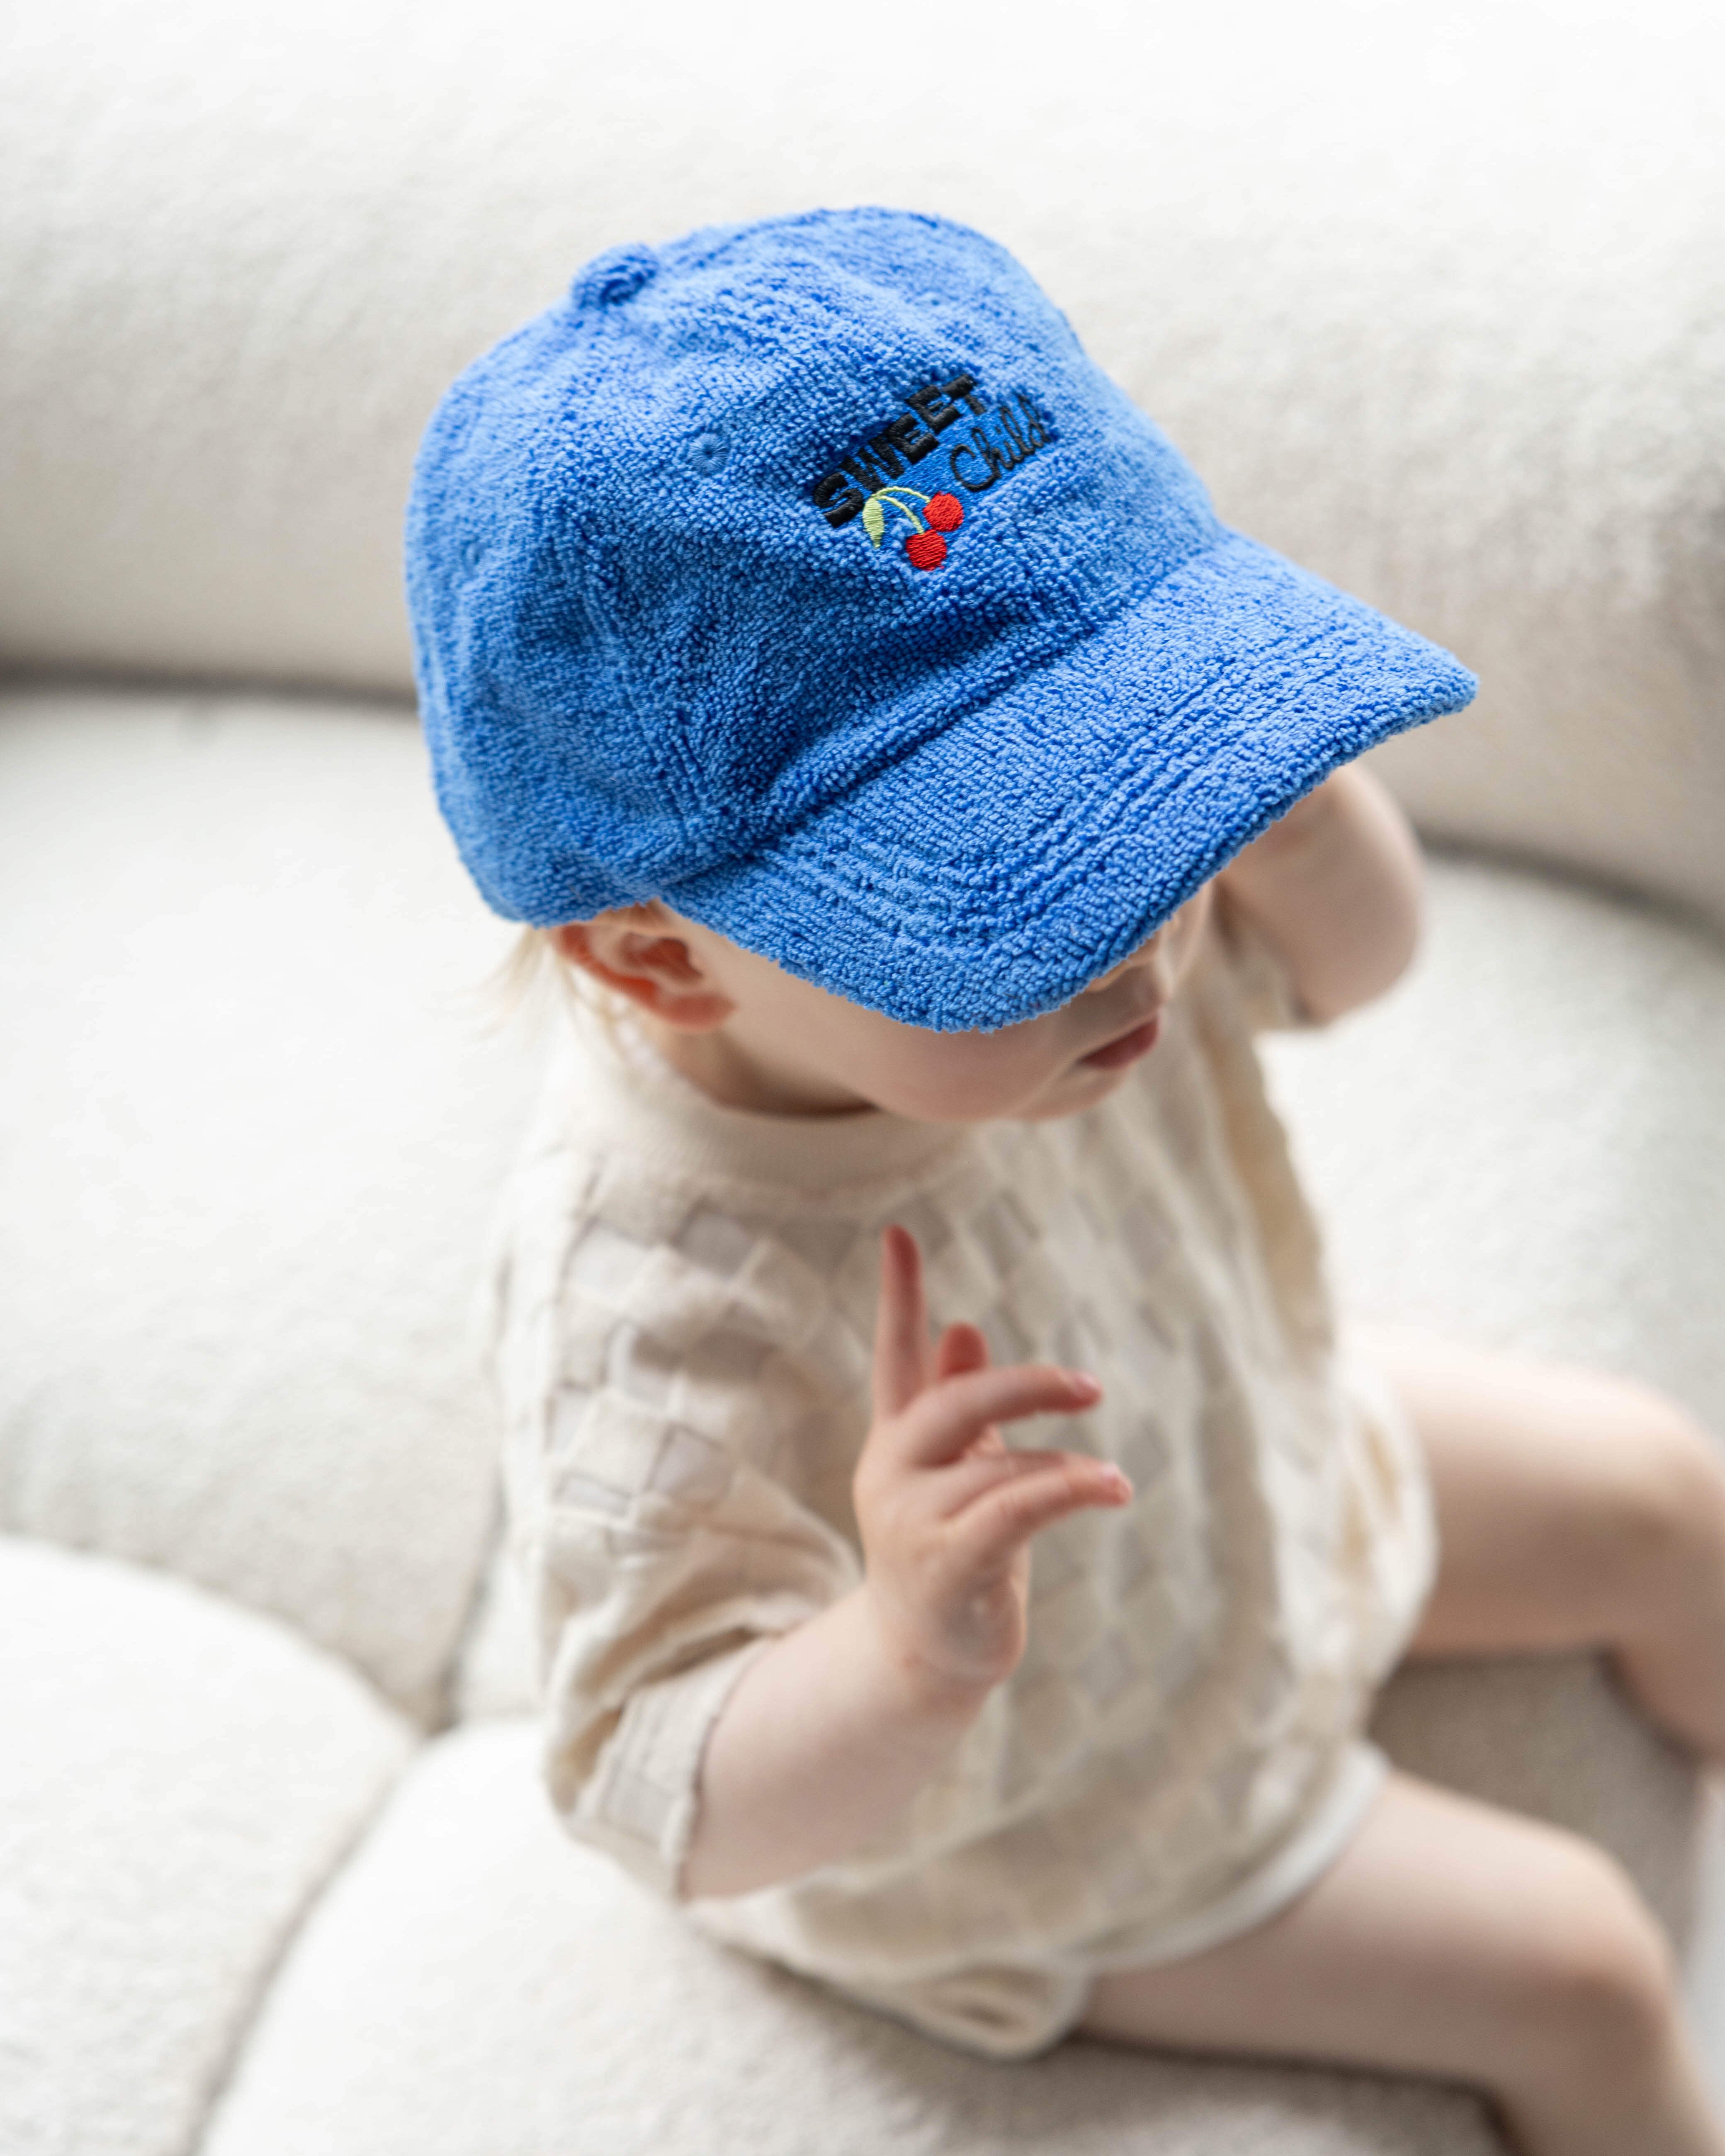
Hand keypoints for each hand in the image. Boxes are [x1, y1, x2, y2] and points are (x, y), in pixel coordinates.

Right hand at [852, 1224, 1129, 1704]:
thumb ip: (957, 1404)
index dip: (898, 1296)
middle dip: (1024, 1386)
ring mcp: (912, 1520)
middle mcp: (893, 1472)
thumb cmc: (954, 1554)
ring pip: (999, 1466)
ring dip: (1065, 1468)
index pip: (894, 1356)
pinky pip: (1014, 1509)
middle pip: (955, 1402)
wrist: (924, 1658)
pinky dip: (1068, 1490)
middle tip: (1089, 1386)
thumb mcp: (960, 1473)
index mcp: (897, 1442)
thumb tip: (965, 1327)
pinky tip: (1113, 1487)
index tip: (900, 1232)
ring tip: (1111, 1482)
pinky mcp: (945, 1564)